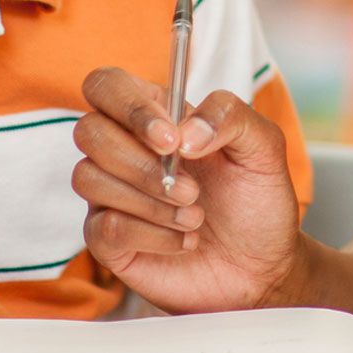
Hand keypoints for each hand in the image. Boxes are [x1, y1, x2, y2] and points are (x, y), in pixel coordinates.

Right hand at [75, 67, 304, 312]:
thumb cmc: (256, 202)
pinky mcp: (109, 240)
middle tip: (191, 189)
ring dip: (150, 202)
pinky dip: (151, 235)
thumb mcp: (263, 147)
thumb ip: (230, 116)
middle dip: (141, 163)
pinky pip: (104, 226)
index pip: (107, 86)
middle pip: (89, 131)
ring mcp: (111, 196)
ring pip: (89, 178)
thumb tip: (185, 131)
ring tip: (195, 217)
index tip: (172, 139)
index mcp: (155, 117)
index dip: (129, 106)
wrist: (262, 266)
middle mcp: (125, 151)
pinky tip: (184, 240)